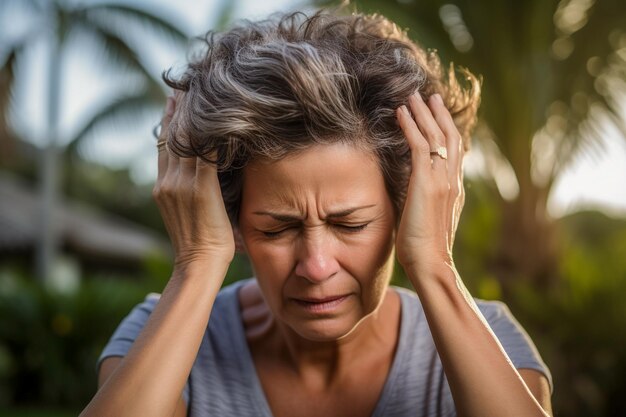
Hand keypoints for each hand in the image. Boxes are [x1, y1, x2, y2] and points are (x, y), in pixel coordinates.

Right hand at [152, 93, 234, 270]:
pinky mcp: (200, 189)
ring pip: (186, 141)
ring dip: (193, 116)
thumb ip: (188, 193)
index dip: (168, 123)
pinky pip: (207, 154)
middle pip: (172, 137)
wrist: (197, 265)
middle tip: (183, 87)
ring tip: (197, 94)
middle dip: (177, 110)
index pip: (164, 147)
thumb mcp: (186, 214)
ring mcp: (181, 185)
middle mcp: (167, 182)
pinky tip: (220, 118)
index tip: (172, 101)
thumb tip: (203, 179)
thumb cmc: (199, 245)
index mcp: (162, 188)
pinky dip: (213, 135)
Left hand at [395, 92, 464, 274]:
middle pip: (449, 137)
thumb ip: (423, 200)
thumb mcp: (426, 218)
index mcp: (454, 189)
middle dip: (439, 114)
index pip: (453, 152)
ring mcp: (442, 179)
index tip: (438, 114)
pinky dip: (410, 125)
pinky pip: (418, 145)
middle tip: (430, 95)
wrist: (431, 263)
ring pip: (436, 136)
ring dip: (423, 113)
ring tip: (413, 95)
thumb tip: (410, 191)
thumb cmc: (424, 248)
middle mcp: (452, 180)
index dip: (446, 130)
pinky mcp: (427, 182)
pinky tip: (400, 112)